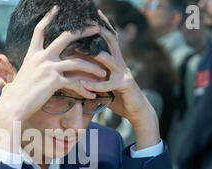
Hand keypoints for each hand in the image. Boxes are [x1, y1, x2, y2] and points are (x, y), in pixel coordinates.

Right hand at [0, 6, 105, 152]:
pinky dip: (85, 89)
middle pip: (66, 37)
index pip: (40, 30)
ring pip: (77, 62)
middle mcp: (42, 57)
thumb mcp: (19, 75)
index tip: (57, 8)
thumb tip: (12, 62)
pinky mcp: (54, 81)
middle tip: (96, 29)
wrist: (13, 105)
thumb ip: (24, 67)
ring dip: (93, 67)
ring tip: (103, 72)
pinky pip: (75, 83)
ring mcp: (48, 68)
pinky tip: (92, 94)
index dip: (48, 17)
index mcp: (33, 54)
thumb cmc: (15, 95)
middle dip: (83, 32)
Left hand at [80, 10, 160, 149]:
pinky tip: (84, 84)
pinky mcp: (125, 85)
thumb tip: (74, 71)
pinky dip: (96, 84)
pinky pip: (108, 84)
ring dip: (94, 53)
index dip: (101, 25)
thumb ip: (94, 75)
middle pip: (110, 41)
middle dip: (98, 30)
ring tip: (79, 49)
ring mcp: (124, 73)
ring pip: (109, 59)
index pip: (108, 38)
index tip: (90, 14)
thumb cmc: (118, 97)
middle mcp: (121, 63)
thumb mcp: (104, 83)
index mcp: (115, 60)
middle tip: (85, 22)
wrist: (137, 111)